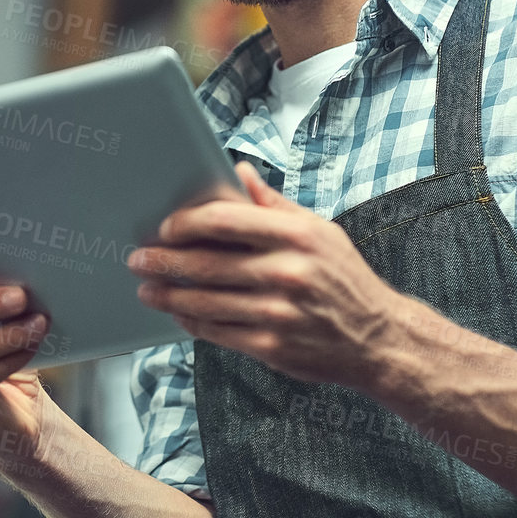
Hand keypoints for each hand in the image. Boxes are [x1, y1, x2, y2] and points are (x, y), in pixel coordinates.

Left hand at [127, 161, 410, 390]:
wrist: (378, 339)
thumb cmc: (344, 278)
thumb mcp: (319, 231)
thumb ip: (274, 204)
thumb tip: (238, 170)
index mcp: (296, 236)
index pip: (224, 221)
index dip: (185, 223)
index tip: (165, 227)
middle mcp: (286, 273)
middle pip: (205, 264)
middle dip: (163, 261)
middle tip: (138, 259)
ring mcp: (277, 313)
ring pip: (204, 301)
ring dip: (167, 294)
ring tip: (146, 288)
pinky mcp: (271, 346)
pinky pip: (217, 332)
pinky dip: (191, 321)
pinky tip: (178, 312)